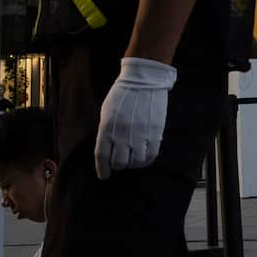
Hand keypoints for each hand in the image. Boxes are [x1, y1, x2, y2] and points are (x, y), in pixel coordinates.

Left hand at [95, 57, 175, 179]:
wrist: (144, 80)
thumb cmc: (123, 95)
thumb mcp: (107, 112)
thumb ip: (106, 132)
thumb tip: (109, 151)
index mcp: (107, 128)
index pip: (102, 156)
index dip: (102, 169)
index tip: (104, 175)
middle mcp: (122, 134)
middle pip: (119, 162)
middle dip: (118, 166)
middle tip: (119, 163)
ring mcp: (140, 134)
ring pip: (135, 162)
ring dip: (132, 164)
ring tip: (132, 159)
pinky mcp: (155, 133)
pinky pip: (150, 155)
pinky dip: (146, 161)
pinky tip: (143, 158)